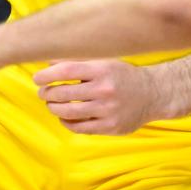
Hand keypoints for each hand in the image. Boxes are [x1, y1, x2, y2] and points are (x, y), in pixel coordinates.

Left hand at [34, 60, 166, 135]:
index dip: (47, 75)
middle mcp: (105, 90)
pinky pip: (80, 127)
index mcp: (102, 70)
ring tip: (51, 104)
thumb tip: (49, 62)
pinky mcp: (110, 126)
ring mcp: (107, 110)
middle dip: (47, 93)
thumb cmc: (124, 76)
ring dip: (54, 108)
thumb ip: (78, 61)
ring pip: (69, 112)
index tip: (37, 78)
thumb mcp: (105, 62)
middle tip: (43, 92)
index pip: (66, 70)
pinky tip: (64, 117)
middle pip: (64, 93)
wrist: (153, 94)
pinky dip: (67, 122)